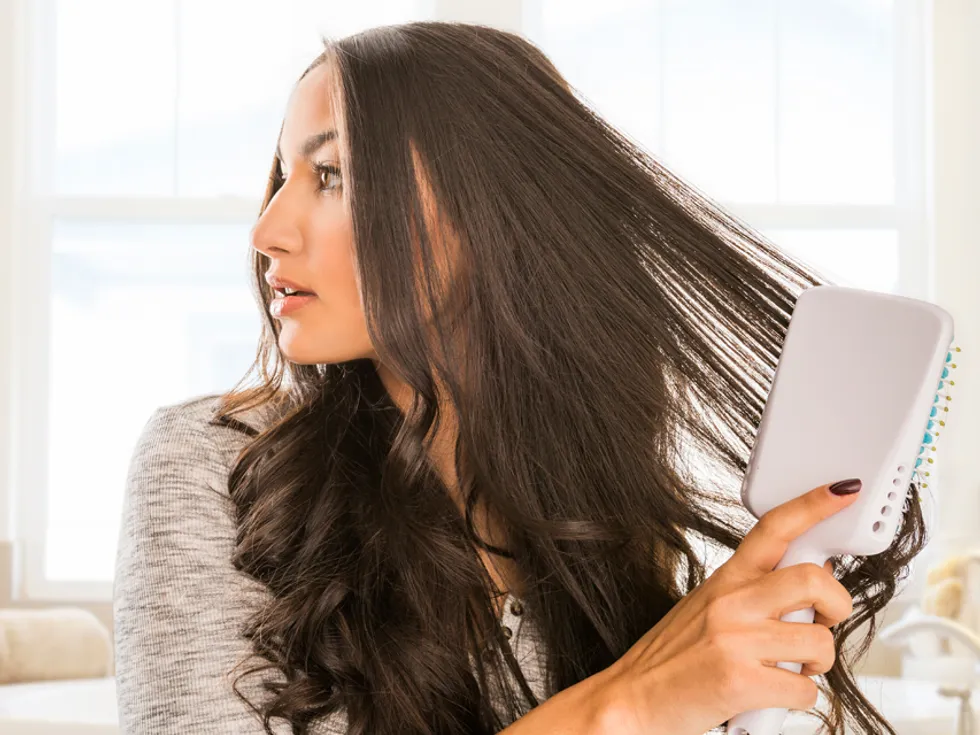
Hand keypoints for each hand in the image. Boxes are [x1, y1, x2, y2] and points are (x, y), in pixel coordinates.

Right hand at [591, 480, 859, 734]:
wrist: (631, 700)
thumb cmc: (670, 660)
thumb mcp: (706, 609)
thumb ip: (753, 594)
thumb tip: (808, 584)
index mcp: (725, 580)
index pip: (774, 528)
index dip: (814, 504)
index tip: (843, 491)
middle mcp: (731, 602)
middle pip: (814, 579)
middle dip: (837, 605)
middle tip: (824, 621)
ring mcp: (736, 639)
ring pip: (819, 642)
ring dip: (816, 665)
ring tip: (790, 669)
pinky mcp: (741, 680)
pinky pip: (805, 690)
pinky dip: (796, 698)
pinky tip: (770, 695)